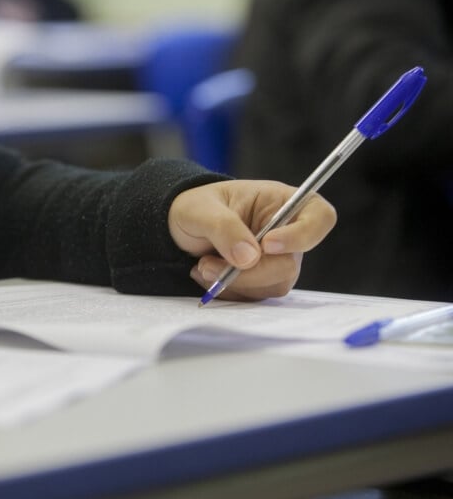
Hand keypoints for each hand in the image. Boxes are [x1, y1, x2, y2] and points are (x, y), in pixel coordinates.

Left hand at [168, 180, 335, 300]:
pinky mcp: (263, 281)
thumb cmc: (195, 207)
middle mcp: (287, 232)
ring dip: (234, 282)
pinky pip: (255, 296)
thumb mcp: (200, 209)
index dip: (303, 235)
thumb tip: (250, 258)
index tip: (267, 244)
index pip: (319, 216)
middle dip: (248, 271)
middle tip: (208, 264)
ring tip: (203, 265)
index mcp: (282, 202)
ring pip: (272, 285)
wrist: (179, 228)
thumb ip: (224, 227)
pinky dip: (228, 291)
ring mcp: (278, 260)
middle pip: (290, 264)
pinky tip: (207, 274)